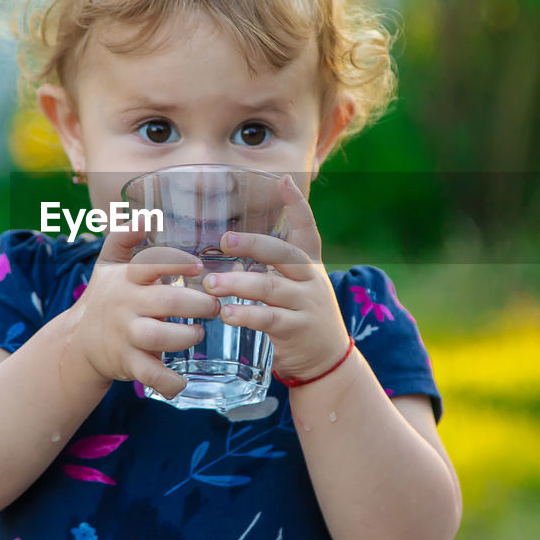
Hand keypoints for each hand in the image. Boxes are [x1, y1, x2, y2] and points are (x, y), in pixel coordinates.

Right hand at [68, 227, 220, 398]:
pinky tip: (183, 380)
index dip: (176, 263)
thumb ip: (125, 236)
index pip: (150, 264)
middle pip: (166, 303)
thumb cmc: (105, 297)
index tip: (199, 267)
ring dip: (187, 336)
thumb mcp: (108, 264)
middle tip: (214, 305)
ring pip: (161, 338)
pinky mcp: (128, 364)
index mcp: (126, 279)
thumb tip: (148, 213)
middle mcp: (125, 306)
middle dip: (198, 304)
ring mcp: (126, 337)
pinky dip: (170, 382)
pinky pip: (151, 375)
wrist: (78, 342)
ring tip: (199, 333)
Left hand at [202, 175, 351, 382]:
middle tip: (224, 240)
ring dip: (238, 283)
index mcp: (309, 263)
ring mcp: (305, 304)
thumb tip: (227, 243)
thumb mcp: (297, 283)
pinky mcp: (297, 329)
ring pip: (270, 288)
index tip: (284, 181)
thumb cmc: (301, 313)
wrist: (327, 358)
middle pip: (284, 254)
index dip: (297, 204)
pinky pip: (269, 319)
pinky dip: (246, 315)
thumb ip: (273, 265)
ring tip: (212, 283)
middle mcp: (310, 278)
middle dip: (254, 245)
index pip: (307, 228)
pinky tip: (226, 313)